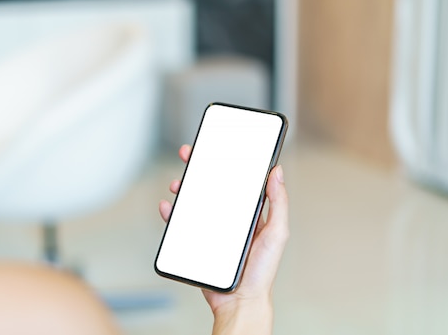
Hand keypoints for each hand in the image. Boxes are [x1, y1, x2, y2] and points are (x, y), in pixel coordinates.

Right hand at [159, 145, 288, 333]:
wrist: (240, 300)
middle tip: (189, 154)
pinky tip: (168, 207)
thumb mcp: (277, 234)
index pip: (236, 181)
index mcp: (248, 213)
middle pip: (211, 185)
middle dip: (199, 168)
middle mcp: (229, 218)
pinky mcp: (197, 241)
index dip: (226, 162)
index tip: (217, 147)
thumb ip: (279, 203)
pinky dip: (171, 213)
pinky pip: (181, 223)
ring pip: (194, 201)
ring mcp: (212, 229)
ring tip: (179, 183)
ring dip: (184, 188)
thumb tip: (278, 173)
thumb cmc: (262, 272)